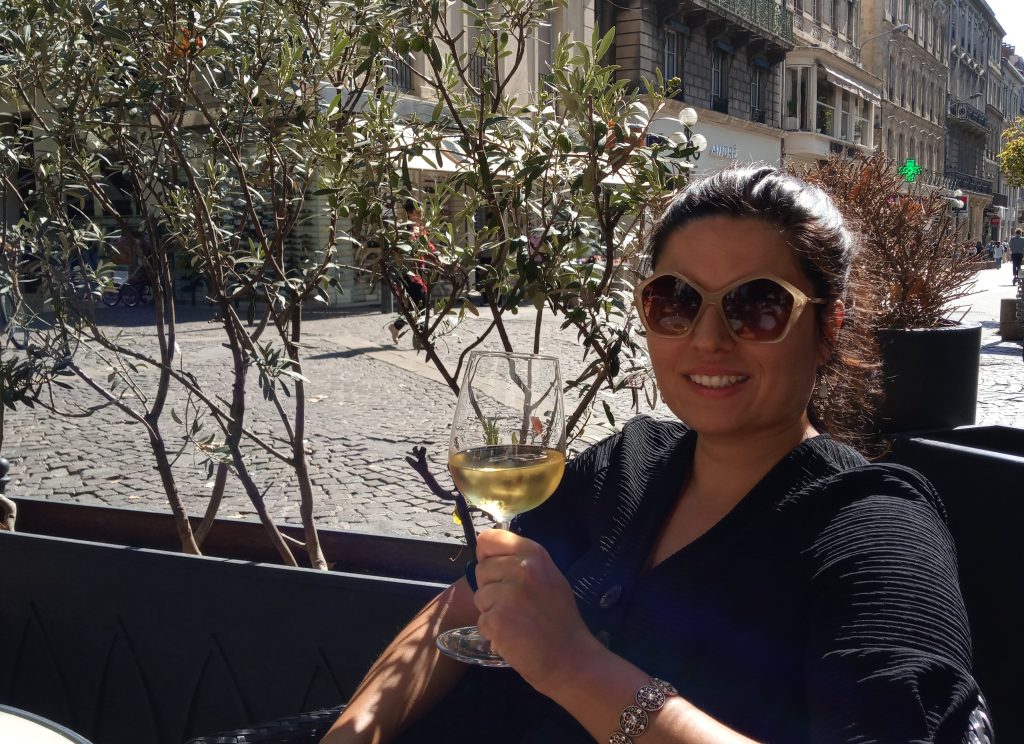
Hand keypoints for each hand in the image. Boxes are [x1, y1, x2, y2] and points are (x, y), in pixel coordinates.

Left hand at [473, 529, 602, 692]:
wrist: (571, 658)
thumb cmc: (560, 619)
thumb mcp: (549, 577)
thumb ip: (521, 561)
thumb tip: (485, 549)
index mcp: (533, 553)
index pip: (489, 539)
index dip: (487, 555)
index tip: (498, 571)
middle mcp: (520, 567)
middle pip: (481, 569)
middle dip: (492, 588)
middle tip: (518, 605)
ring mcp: (508, 593)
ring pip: (480, 596)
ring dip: (492, 611)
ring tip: (517, 621)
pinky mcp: (497, 619)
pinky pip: (481, 620)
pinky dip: (493, 632)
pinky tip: (514, 636)